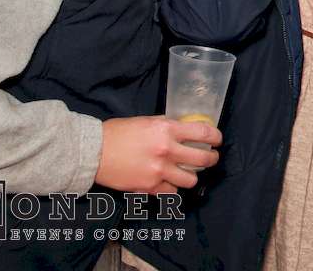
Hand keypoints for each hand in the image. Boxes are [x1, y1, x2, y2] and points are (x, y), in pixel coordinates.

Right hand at [95, 116, 221, 193]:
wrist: (94, 152)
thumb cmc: (119, 132)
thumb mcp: (147, 121)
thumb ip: (167, 126)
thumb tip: (184, 130)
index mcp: (167, 129)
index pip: (203, 132)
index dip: (215, 137)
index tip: (217, 140)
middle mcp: (166, 150)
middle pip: (203, 159)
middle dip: (211, 159)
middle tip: (210, 158)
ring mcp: (159, 171)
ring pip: (190, 180)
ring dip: (191, 176)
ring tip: (188, 173)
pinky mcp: (148, 187)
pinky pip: (171, 192)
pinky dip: (172, 188)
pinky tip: (168, 183)